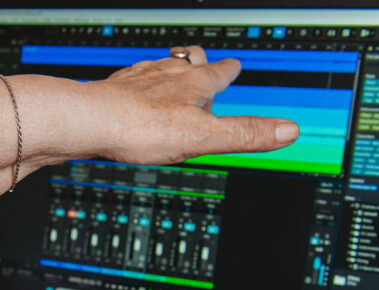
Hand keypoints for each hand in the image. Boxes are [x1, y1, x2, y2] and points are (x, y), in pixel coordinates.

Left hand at [86, 45, 299, 165]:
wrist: (89, 121)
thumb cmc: (142, 128)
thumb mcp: (205, 138)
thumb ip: (245, 134)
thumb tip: (288, 130)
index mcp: (194, 84)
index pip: (219, 73)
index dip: (228, 72)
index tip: (234, 67)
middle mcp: (166, 75)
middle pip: (187, 63)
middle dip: (197, 63)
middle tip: (202, 62)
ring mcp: (137, 80)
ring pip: (157, 69)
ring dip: (166, 72)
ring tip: (168, 76)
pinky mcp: (112, 91)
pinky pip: (128, 82)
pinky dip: (136, 85)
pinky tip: (130, 95)